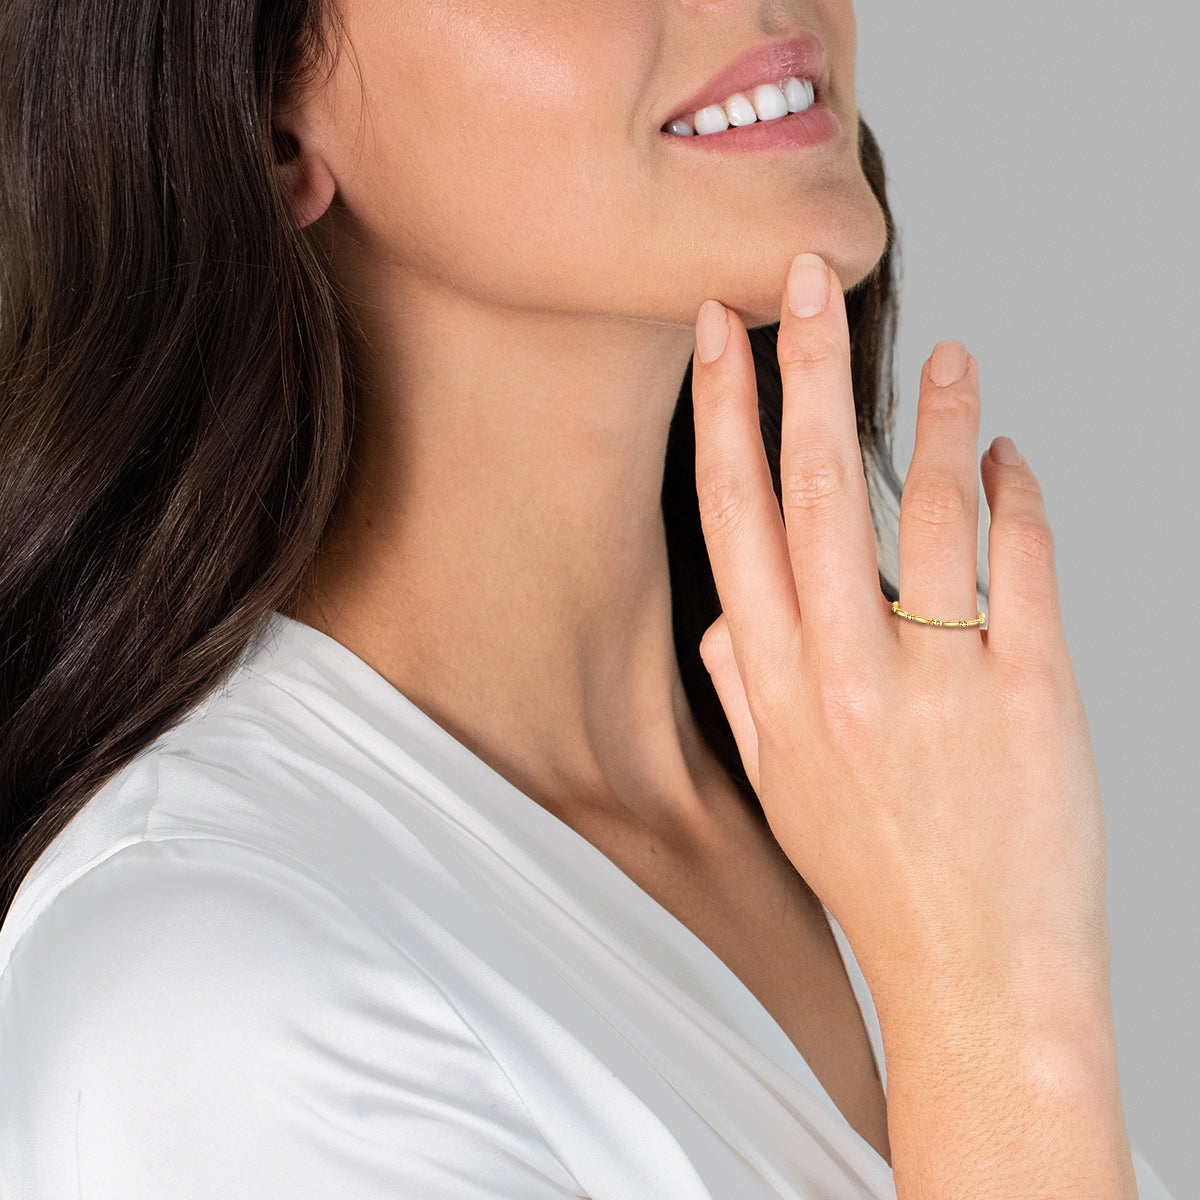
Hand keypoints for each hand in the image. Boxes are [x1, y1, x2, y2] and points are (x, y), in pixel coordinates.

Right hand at [690, 253, 1134, 1196]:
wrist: (977, 977)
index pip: (736, 521)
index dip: (725, 418)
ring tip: (941, 350)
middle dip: (802, 371)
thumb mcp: (782, 789)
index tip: (719, 340)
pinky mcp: (1029, 694)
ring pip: (925, 511)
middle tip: (802, 281)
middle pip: (813, 491)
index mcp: (775, 688)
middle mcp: (843, 674)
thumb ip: (742, 695)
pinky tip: (1010, 453)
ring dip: (932, 418)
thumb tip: (717, 629)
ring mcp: (938, 681)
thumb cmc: (876, 879)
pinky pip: (1019, 566)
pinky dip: (1016, 494)